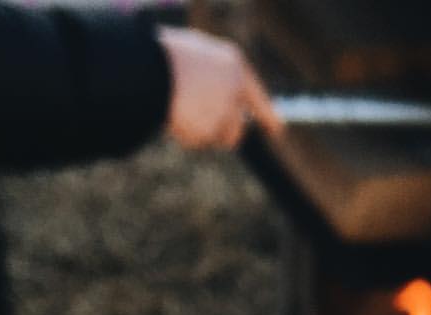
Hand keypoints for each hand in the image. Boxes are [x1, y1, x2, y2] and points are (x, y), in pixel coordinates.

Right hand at [157, 28, 280, 149]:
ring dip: (201, 133)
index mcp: (233, 64)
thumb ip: (213, 79)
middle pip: (236, 128)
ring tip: (181, 113)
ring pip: (217, 137)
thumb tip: (215, 103)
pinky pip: (197, 140)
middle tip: (203, 129)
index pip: (257, 94)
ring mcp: (225, 110)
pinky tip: (174, 117)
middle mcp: (235, 89)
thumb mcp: (196, 57)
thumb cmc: (166, 58)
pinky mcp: (212, 128)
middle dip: (222, 134)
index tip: (278, 130)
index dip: (268, 113)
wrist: (152, 68)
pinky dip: (185, 134)